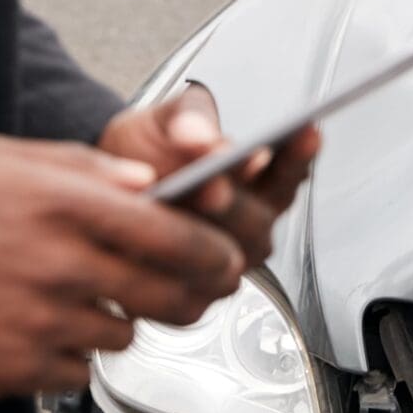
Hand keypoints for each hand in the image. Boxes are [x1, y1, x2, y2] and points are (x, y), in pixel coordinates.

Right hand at [0, 135, 247, 396]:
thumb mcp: (6, 159)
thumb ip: (87, 169)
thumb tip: (150, 182)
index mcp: (64, 204)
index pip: (175, 235)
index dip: (213, 251)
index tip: (225, 257)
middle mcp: (59, 265)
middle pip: (168, 295)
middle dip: (195, 295)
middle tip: (194, 290)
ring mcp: (38, 323)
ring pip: (124, 335)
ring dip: (120, 321)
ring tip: (84, 298)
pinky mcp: (14, 370)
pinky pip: (76, 373)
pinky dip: (71, 356)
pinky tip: (41, 327)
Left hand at [98, 84, 317, 268]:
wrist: (108, 183)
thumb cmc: (152, 147)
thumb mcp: (172, 118)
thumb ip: (190, 118)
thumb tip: (201, 137)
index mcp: (262, 180)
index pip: (291, 171)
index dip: (298, 155)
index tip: (304, 132)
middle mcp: (253, 226)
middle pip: (257, 222)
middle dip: (236, 204)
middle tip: (215, 186)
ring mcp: (226, 263)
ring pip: (229, 257)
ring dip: (207, 236)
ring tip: (188, 211)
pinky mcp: (193, 294)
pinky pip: (190, 286)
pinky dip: (173, 265)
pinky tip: (155, 243)